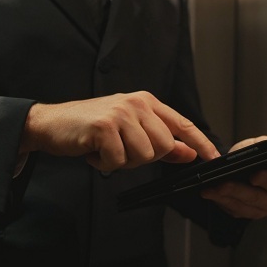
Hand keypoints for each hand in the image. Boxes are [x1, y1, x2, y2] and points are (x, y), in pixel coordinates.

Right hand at [19, 91, 219, 171]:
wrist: (52, 123)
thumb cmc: (90, 128)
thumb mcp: (130, 130)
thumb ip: (161, 140)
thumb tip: (189, 152)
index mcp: (146, 102)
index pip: (182, 124)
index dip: (201, 142)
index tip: (214, 158)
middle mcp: (136, 104)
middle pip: (163, 146)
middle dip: (143, 157)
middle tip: (120, 150)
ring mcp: (121, 113)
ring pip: (143, 155)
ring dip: (122, 162)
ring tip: (106, 149)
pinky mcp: (104, 126)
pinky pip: (119, 160)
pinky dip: (105, 164)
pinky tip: (94, 151)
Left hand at [200, 133, 266, 219]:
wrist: (237, 169)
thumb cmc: (255, 155)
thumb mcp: (262, 143)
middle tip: (253, 175)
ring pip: (257, 201)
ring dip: (237, 192)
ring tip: (220, 185)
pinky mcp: (254, 213)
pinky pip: (240, 209)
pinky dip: (223, 200)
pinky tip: (211, 192)